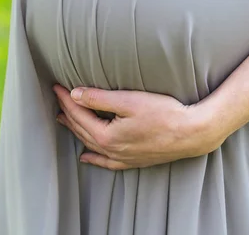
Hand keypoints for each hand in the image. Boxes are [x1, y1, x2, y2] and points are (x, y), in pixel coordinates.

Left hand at [54, 84, 226, 170]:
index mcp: (107, 136)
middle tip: (58, 98)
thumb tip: (74, 95)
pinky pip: (106, 162)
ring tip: (64, 120)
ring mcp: (122, 158)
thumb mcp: (129, 101)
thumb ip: (99, 99)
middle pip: (82, 129)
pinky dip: (94, 158)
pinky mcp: (133, 161)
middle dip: (68, 112)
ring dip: (76, 131)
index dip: (66, 99)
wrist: (192, 133)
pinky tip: (86, 156)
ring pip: (91, 145)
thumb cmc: (164, 114)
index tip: (57, 86)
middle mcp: (111, 151)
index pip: (79, 114)